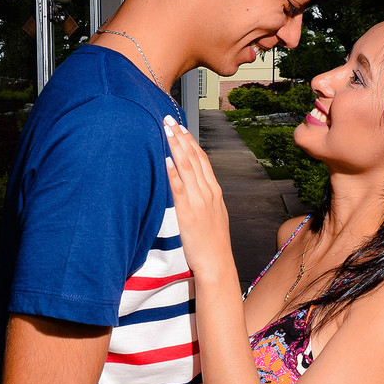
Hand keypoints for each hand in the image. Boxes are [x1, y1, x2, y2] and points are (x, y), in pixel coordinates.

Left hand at [163, 117, 233, 278]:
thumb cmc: (212, 243)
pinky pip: (180, 188)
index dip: (190, 141)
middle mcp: (208, 192)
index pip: (202, 159)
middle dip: (181, 136)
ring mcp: (199, 201)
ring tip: (166, 130)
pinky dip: (173, 172)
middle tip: (169, 119)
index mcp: (214, 192)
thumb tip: (193, 185)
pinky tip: (167, 159)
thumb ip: (204, 197)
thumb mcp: (213, 214)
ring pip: (187, 167)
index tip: (181, 127)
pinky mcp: (188, 212)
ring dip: (176, 146)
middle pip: (194, 158)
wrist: (217, 264)